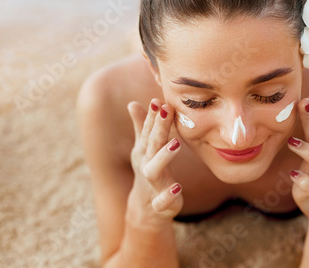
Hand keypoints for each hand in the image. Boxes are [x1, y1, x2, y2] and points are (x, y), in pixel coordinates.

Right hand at [127, 99, 182, 220]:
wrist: (144, 209)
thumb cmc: (147, 171)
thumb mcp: (143, 149)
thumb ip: (142, 127)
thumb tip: (132, 103)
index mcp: (145, 151)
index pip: (149, 130)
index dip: (153, 115)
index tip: (158, 99)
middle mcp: (146, 165)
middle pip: (152, 144)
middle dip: (158, 127)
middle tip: (166, 110)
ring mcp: (152, 184)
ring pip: (154, 170)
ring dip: (163, 156)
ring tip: (176, 143)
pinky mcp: (160, 204)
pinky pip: (162, 201)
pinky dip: (167, 195)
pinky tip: (177, 188)